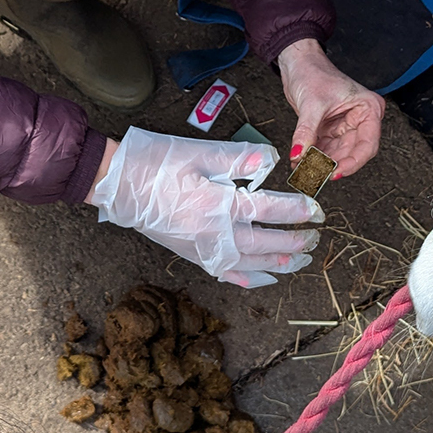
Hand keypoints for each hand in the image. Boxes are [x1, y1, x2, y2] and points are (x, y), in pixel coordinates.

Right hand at [86, 128, 322, 287]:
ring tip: (298, 261)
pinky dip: (245, 278)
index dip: (297, 211)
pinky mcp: (189, 254)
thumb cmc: (155, 163)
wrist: (116, 184)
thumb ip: (239, 158)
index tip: (316, 211)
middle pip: (265, 243)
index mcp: (218, 205)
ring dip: (277, 264)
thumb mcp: (199, 152)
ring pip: (248, 264)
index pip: (269, 211)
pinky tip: (259, 280)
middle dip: (294, 242)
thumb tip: (272, 159)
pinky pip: (223, 272)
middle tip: (314, 238)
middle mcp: (213, 234)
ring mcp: (201, 248)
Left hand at [278, 39, 385, 176]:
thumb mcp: (312, 104)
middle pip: (353, 153)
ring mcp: (344, 126)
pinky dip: (313, 158)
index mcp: (368, 109)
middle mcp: (360, 119)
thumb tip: (299, 154)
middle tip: (316, 173)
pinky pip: (325, 150)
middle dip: (333, 164)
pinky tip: (302, 162)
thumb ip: (306, 133)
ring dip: (321, 164)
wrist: (298, 63)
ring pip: (337, 155)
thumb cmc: (313, 71)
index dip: (353, 162)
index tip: (336, 172)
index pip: (368, 145)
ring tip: (306, 169)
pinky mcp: (330, 130)